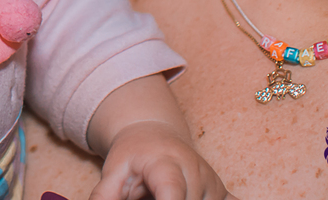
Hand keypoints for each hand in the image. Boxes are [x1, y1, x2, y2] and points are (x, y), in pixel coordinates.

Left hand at [88, 120, 234, 199]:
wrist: (153, 134)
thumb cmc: (131, 155)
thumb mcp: (113, 172)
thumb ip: (105, 196)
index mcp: (167, 164)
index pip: (173, 193)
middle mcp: (196, 172)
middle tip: (147, 195)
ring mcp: (213, 183)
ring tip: (156, 194)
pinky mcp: (223, 193)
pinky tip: (197, 198)